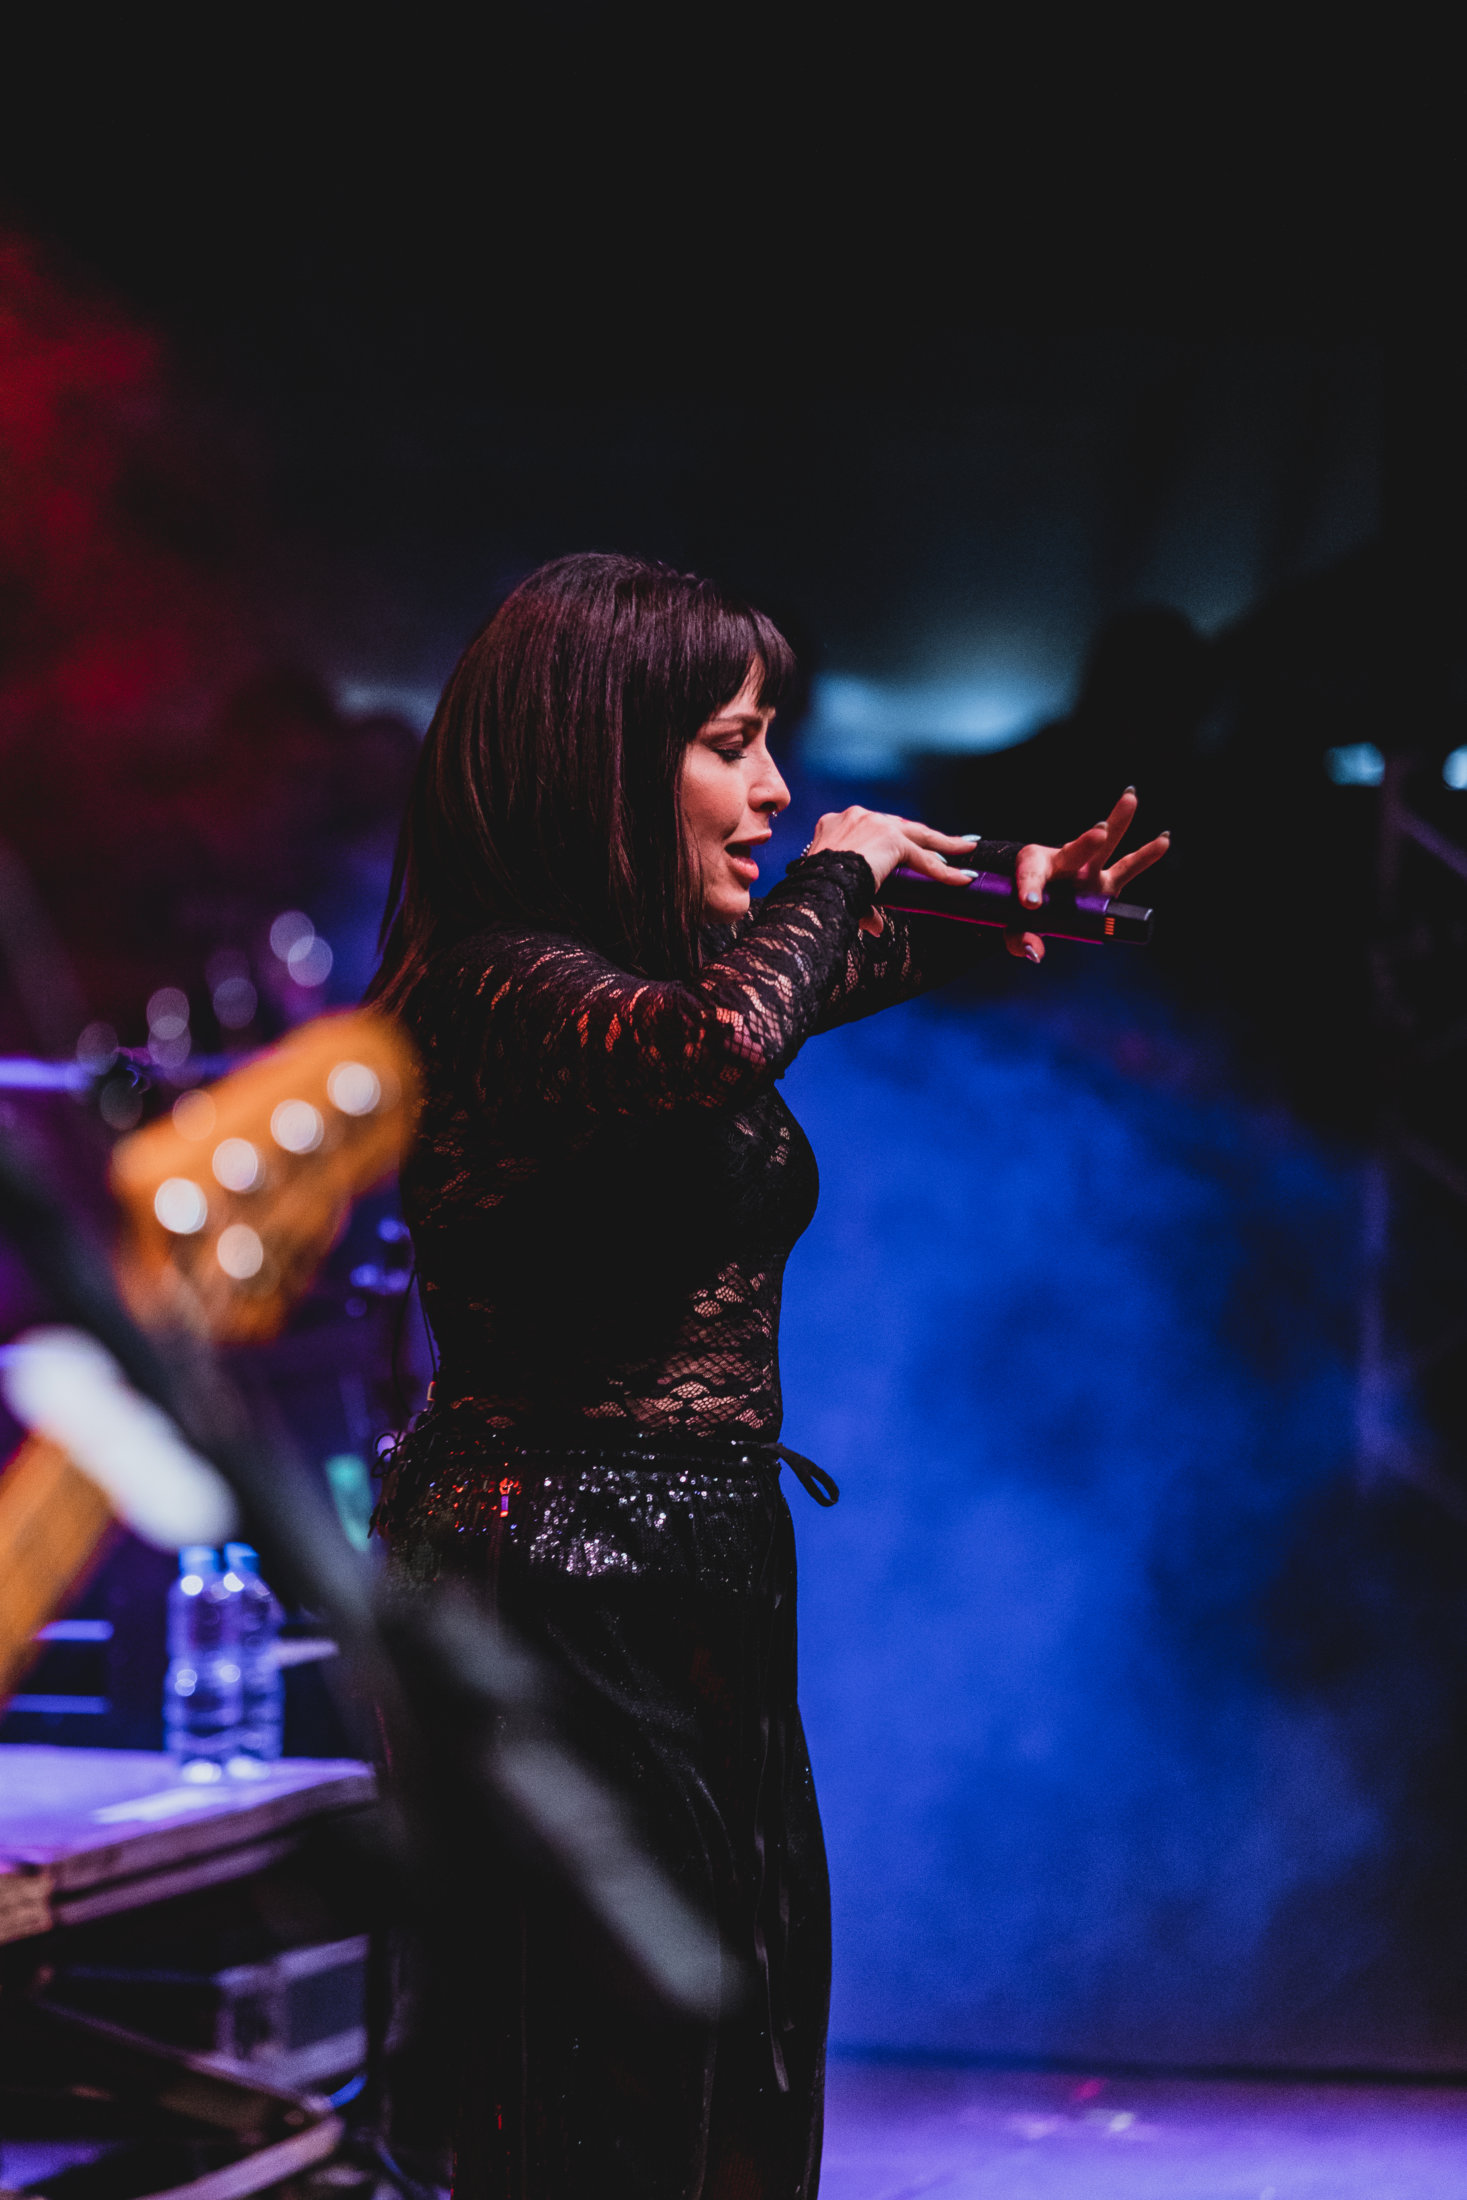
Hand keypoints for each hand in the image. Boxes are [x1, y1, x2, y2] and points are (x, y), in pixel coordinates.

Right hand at [803, 807, 979, 937]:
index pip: (875, 828)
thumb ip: (862, 904)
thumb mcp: (836, 889)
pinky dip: (946, 871)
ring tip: (966, 850)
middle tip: (952, 843)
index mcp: (836, 824)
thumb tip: (877, 926)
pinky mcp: (891, 839)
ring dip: (945, 846)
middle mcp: (857, 816)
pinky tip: (964, 878)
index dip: (894, 837)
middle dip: (927, 836)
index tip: (906, 845)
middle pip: (902, 826)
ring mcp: (876, 823)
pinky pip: (924, 859)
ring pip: (919, 836)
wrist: (817, 887)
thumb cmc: (816, 892)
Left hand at [1008, 789, 1169, 963]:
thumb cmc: (1018, 908)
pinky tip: (1165, 840)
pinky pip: (1127, 869)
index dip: (1030, 888)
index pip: (1029, 876)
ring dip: (1118, 823)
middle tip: (1100, 832)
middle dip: (1087, 844)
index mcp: (1031, 867)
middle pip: (1074, 851)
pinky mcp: (1105, 883)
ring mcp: (1086, 871)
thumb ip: (1018, 939)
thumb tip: (1036, 951)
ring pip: (1104, 848)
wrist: (1033, 897)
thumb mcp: (1010, 926)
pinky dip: (1146, 855)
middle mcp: (1063, 864)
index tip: (1030, 903)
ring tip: (1131, 798)